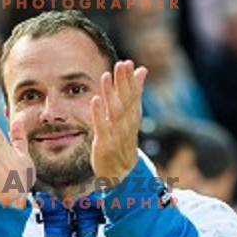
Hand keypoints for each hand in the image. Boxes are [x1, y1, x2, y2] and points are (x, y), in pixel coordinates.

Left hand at [90, 60, 147, 182]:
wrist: (122, 174)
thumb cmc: (124, 140)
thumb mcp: (131, 116)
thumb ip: (135, 93)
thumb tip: (142, 70)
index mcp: (132, 117)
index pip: (133, 96)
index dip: (131, 80)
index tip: (128, 63)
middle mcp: (127, 125)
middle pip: (126, 101)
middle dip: (123, 83)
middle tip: (122, 64)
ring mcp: (116, 135)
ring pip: (115, 112)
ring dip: (110, 94)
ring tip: (105, 76)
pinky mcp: (105, 144)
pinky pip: (102, 128)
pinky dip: (99, 114)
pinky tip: (95, 100)